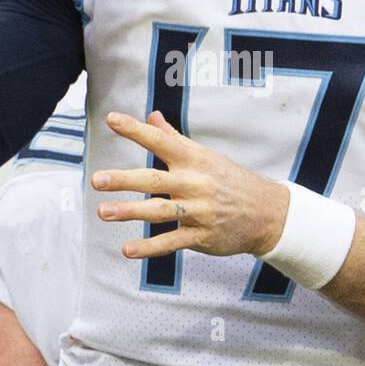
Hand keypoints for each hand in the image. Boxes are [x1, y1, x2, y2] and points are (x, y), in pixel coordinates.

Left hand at [92, 110, 289, 260]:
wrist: (267, 213)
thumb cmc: (231, 181)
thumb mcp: (206, 156)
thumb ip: (174, 138)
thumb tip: (152, 116)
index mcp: (194, 160)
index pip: (161, 141)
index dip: (136, 130)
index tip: (111, 120)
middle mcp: (195, 182)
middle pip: (155, 179)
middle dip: (124, 180)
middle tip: (97, 180)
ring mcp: (198, 210)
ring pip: (160, 210)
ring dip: (131, 211)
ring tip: (104, 212)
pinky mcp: (201, 236)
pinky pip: (172, 241)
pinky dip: (150, 247)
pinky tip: (128, 249)